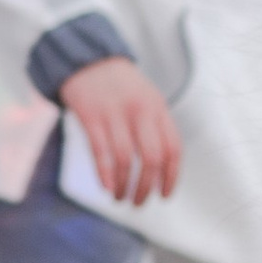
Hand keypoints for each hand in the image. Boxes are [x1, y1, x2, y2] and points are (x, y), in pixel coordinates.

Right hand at [58, 55, 180, 204]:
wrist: (88, 59)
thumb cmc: (121, 87)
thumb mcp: (148, 99)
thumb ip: (157, 128)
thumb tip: (164, 169)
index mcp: (158, 109)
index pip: (173, 149)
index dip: (171, 177)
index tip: (164, 195)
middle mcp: (140, 111)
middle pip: (152, 158)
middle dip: (147, 187)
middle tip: (139, 203)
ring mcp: (115, 113)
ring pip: (127, 159)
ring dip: (125, 186)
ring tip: (120, 198)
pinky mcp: (91, 117)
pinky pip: (101, 152)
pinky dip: (106, 175)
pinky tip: (107, 188)